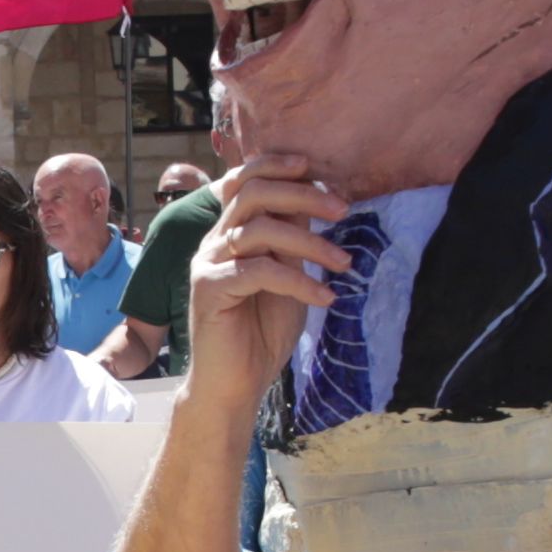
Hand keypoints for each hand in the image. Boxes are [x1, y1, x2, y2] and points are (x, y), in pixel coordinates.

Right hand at [187, 155, 355, 363]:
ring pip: (259, 229)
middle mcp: (214, 242)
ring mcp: (207, 264)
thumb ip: (292, 244)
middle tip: (343, 210)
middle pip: (254, 194)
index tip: (314, 168)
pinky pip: (259, 270)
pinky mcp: (208, 289)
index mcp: (230, 234)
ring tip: (343, 264)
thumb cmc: (261, 334)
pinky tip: (324, 298)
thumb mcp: (287, 278)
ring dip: (310, 242)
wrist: (235, 385)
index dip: (274, 166)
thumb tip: (316, 204)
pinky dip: (298, 281)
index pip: (244, 182)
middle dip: (302, 195)